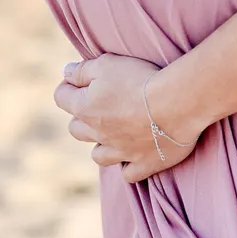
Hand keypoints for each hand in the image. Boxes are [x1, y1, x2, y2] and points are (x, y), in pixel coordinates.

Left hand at [54, 54, 203, 183]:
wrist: (175, 104)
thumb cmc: (140, 79)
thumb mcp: (106, 64)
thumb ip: (82, 70)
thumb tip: (65, 72)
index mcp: (85, 107)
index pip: (61, 97)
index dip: (68, 86)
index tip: (79, 79)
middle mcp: (98, 133)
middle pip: (76, 129)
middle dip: (82, 117)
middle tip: (100, 104)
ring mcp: (120, 152)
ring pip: (98, 155)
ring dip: (102, 144)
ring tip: (115, 132)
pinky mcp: (143, 164)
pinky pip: (128, 173)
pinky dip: (129, 165)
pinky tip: (135, 153)